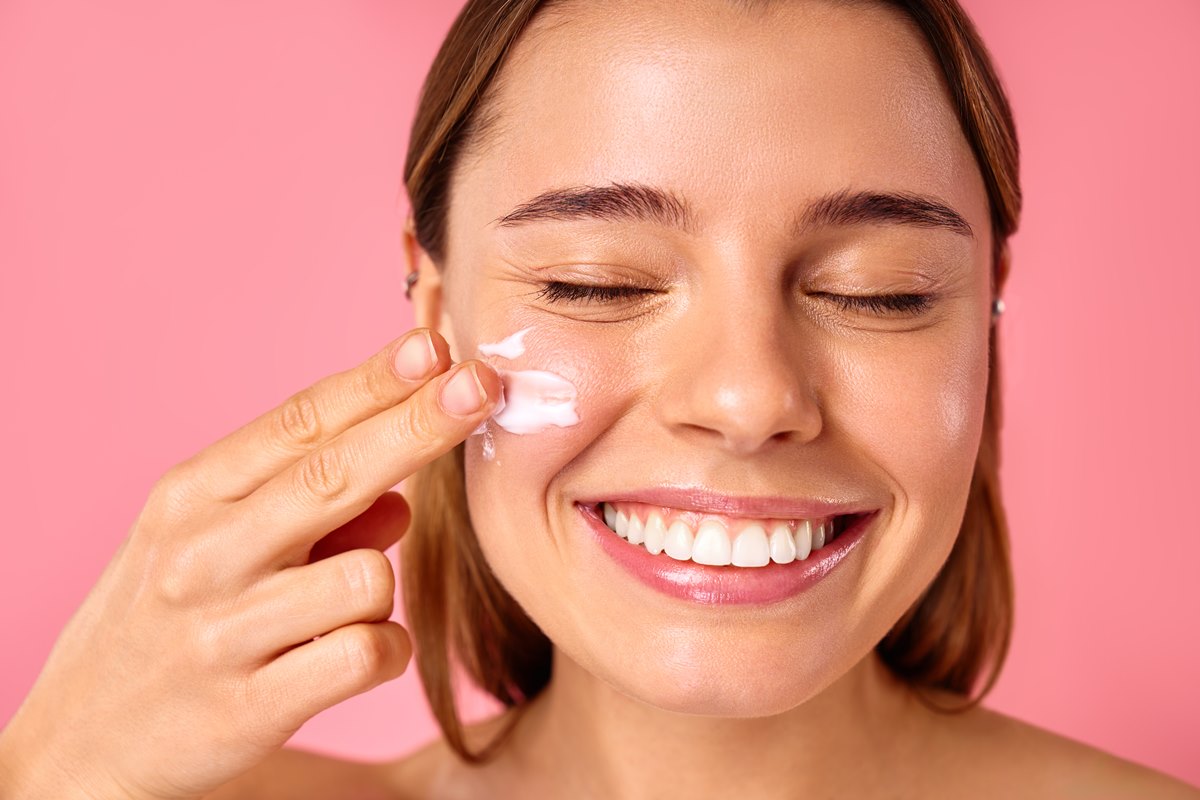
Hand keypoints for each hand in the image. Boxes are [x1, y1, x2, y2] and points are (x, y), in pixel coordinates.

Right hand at [0, 328, 499, 799]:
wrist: (83, 741)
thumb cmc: (167, 619)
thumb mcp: (209, 542)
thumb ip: (304, 510)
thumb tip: (405, 499)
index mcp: (191, 495)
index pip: (298, 421)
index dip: (376, 382)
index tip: (438, 348)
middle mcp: (202, 554)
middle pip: (333, 475)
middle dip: (417, 425)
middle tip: (482, 386)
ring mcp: (223, 633)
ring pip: (368, 577)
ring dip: (383, 588)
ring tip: (340, 611)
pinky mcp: (248, 708)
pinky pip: (366, 654)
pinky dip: (382, 651)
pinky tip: (350, 657)